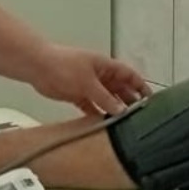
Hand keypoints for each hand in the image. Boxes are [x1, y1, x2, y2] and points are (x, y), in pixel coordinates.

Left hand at [28, 45, 149, 115]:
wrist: (39, 67)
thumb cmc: (63, 64)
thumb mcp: (88, 83)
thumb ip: (105, 98)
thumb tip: (121, 111)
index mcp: (105, 66)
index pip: (129, 75)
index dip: (140, 86)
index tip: (150, 99)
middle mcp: (99, 76)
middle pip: (119, 89)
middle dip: (129, 101)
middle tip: (138, 116)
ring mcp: (88, 85)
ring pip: (106, 99)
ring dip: (113, 110)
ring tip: (123, 124)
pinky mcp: (77, 95)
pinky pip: (92, 106)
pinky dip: (97, 114)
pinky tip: (103, 125)